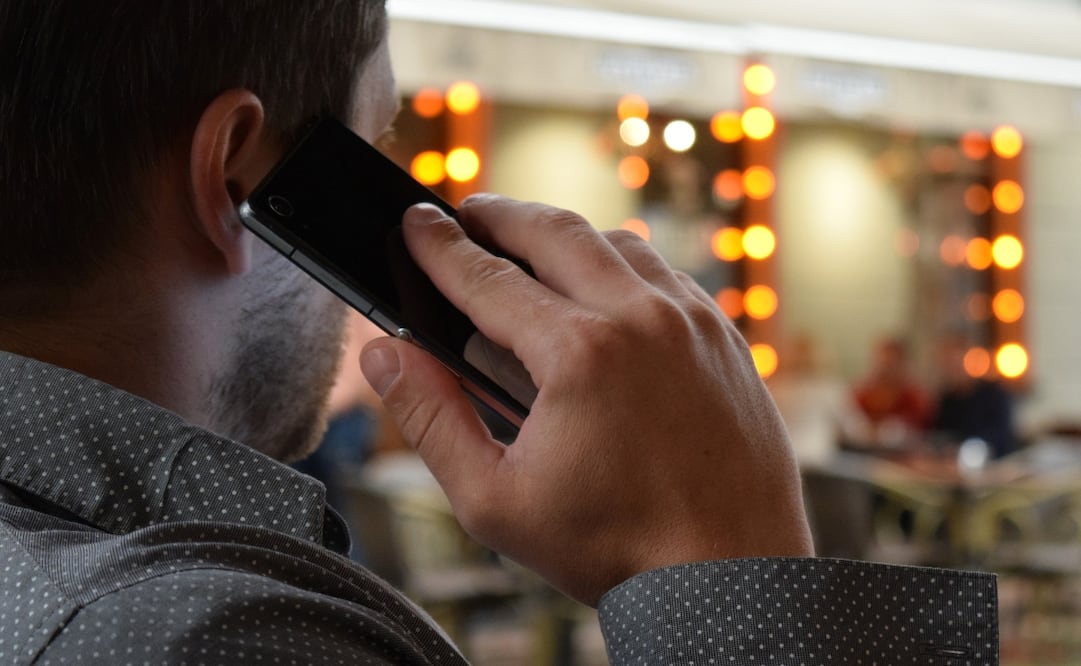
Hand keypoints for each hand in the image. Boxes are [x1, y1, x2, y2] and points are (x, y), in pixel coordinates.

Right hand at [360, 196, 812, 605]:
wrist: (731, 573)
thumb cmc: (615, 546)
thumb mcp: (495, 499)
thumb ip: (431, 418)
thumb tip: (384, 355)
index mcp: (578, 354)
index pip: (487, 278)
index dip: (439, 247)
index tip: (414, 221)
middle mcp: (640, 318)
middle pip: (554, 233)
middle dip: (500, 215)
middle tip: (465, 213)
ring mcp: (691, 320)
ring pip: (615, 242)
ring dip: (563, 234)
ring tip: (526, 242)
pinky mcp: (723, 335)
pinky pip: (664, 271)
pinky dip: (621, 262)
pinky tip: (601, 281)